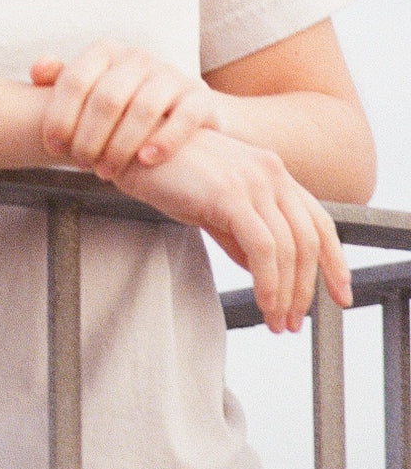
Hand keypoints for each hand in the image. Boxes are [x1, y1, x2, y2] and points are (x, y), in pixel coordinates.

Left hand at [31, 41, 219, 179]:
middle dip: (89, 136)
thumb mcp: (92, 90)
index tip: (53, 148)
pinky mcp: (199, 97)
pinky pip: (183, 117)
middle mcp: (139, 58)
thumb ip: (63, 81)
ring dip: (120, 145)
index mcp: (107, 52)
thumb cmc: (122, 106)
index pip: (76, 80)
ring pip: (144, 109)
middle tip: (79, 164)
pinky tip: (145, 160)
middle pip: (107, 98)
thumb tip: (38, 70)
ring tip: (105, 172)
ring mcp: (171, 75)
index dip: (60, 116)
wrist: (183, 113)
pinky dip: (163, 140)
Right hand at [113, 127, 352, 332]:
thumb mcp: (211, 205)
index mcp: (272, 171)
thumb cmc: (164, 172)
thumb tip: (262, 271)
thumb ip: (240, 234)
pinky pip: (263, 248)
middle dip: (305, 288)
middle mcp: (271, 171)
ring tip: (275, 321)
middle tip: (291, 322)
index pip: (318, 221)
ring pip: (288, 248)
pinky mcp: (230, 193)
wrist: (128, 146)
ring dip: (286, 293)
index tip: (341, 295)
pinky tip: (263, 303)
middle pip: (308, 240)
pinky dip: (269, 282)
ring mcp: (253, 180)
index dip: (335, 262)